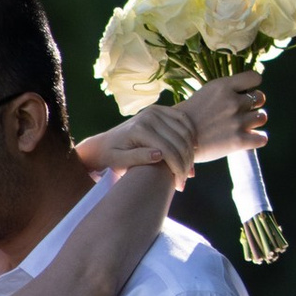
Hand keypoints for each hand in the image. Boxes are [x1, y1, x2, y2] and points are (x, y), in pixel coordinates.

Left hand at [75, 97, 199, 185]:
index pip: (169, 150)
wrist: (104, 144)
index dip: (178, 169)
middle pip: (179, 141)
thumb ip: (137, 158)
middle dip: (186, 163)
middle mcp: (148, 116)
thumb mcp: (119, 162)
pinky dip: (191, 134)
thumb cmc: (111, 157)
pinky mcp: (159, 110)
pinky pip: (183, 119)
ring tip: (188, 170)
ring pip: (184, 131)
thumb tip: (159, 155)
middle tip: (185, 180)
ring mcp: (155, 111)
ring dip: (190, 151)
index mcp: (139, 129)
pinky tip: (192, 149)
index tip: (180, 185)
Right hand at [183, 72, 266, 157]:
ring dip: (255, 121)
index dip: (253, 85)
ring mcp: (237, 121)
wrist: (175, 140)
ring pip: (262, 117)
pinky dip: (257, 138)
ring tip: (243, 126)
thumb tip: (244, 92)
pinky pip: (262, 138)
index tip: (246, 92)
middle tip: (242, 112)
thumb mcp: (206, 93)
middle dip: (254, 104)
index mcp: (223, 86)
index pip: (255, 77)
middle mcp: (233, 102)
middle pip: (260, 98)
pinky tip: (248, 139)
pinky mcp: (239, 141)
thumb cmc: (187, 117)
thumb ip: (225, 91)